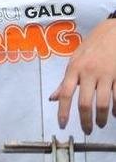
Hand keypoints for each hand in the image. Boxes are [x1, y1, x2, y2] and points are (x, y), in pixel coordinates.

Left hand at [50, 17, 115, 133]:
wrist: (113, 31)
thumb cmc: (92, 46)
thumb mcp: (74, 59)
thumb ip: (65, 81)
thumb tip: (52, 98)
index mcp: (74, 69)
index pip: (65, 94)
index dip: (63, 112)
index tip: (63, 125)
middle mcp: (89, 72)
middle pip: (84, 102)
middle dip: (85, 120)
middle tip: (86, 130)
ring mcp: (106, 74)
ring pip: (103, 103)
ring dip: (101, 117)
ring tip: (100, 124)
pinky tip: (114, 114)